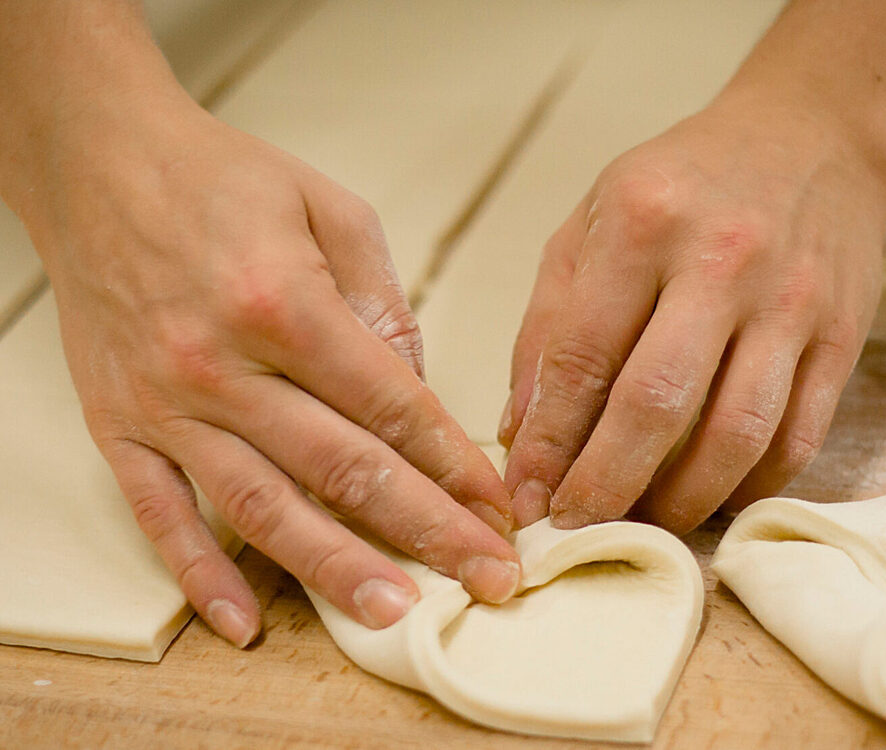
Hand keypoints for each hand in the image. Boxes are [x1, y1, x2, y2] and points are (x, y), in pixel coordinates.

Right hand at [19, 98, 520, 646]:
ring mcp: (166, 404)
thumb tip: (418, 390)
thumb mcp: (330, 210)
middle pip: (343, 468)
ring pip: (262, 506)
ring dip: (334, 568)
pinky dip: (200, 574)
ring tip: (395, 614)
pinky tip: (244, 622)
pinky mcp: (119, 426)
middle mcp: (223, 364)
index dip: (454, 466)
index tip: (497, 509)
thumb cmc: (222, 180)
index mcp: (284, 303)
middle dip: (426, 531)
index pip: (392, 407)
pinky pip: (160, 514)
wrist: (97, 162)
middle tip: (487, 579)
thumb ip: (382, 302)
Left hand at [499, 100, 885, 534]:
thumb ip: (550, 321)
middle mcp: (722, 260)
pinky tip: (712, 498)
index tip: (525, 498)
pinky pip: (797, 438)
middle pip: (657, 405)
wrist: (815, 137)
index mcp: (642, 220)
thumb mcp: (594, 220)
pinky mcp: (843, 337)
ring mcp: (792, 302)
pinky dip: (749, 486)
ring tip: (644, 525)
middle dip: (607, 487)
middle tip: (577, 530)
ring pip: (736, 435)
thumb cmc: (685, 184)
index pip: (582, 356)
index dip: (548, 442)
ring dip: (682, 501)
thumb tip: (522, 431)